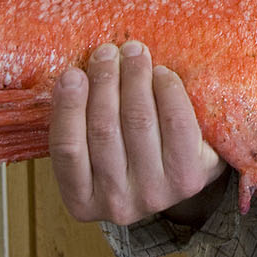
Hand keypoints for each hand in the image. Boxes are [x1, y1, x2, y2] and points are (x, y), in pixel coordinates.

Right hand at [49, 40, 226, 226]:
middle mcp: (117, 205)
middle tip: (107, 51)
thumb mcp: (95, 151)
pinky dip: (167, 91)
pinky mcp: (189, 178)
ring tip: (133, 52)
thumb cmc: (128, 153)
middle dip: (105, 81)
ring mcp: (155, 195)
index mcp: (81, 201)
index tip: (72, 73)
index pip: (67, 150)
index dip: (69, 107)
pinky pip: (177, 123)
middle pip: (105, 130)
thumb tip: (71, 75)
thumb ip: (81, 121)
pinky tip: (162, 74)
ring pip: (139, 121)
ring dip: (134, 78)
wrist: (179, 175)